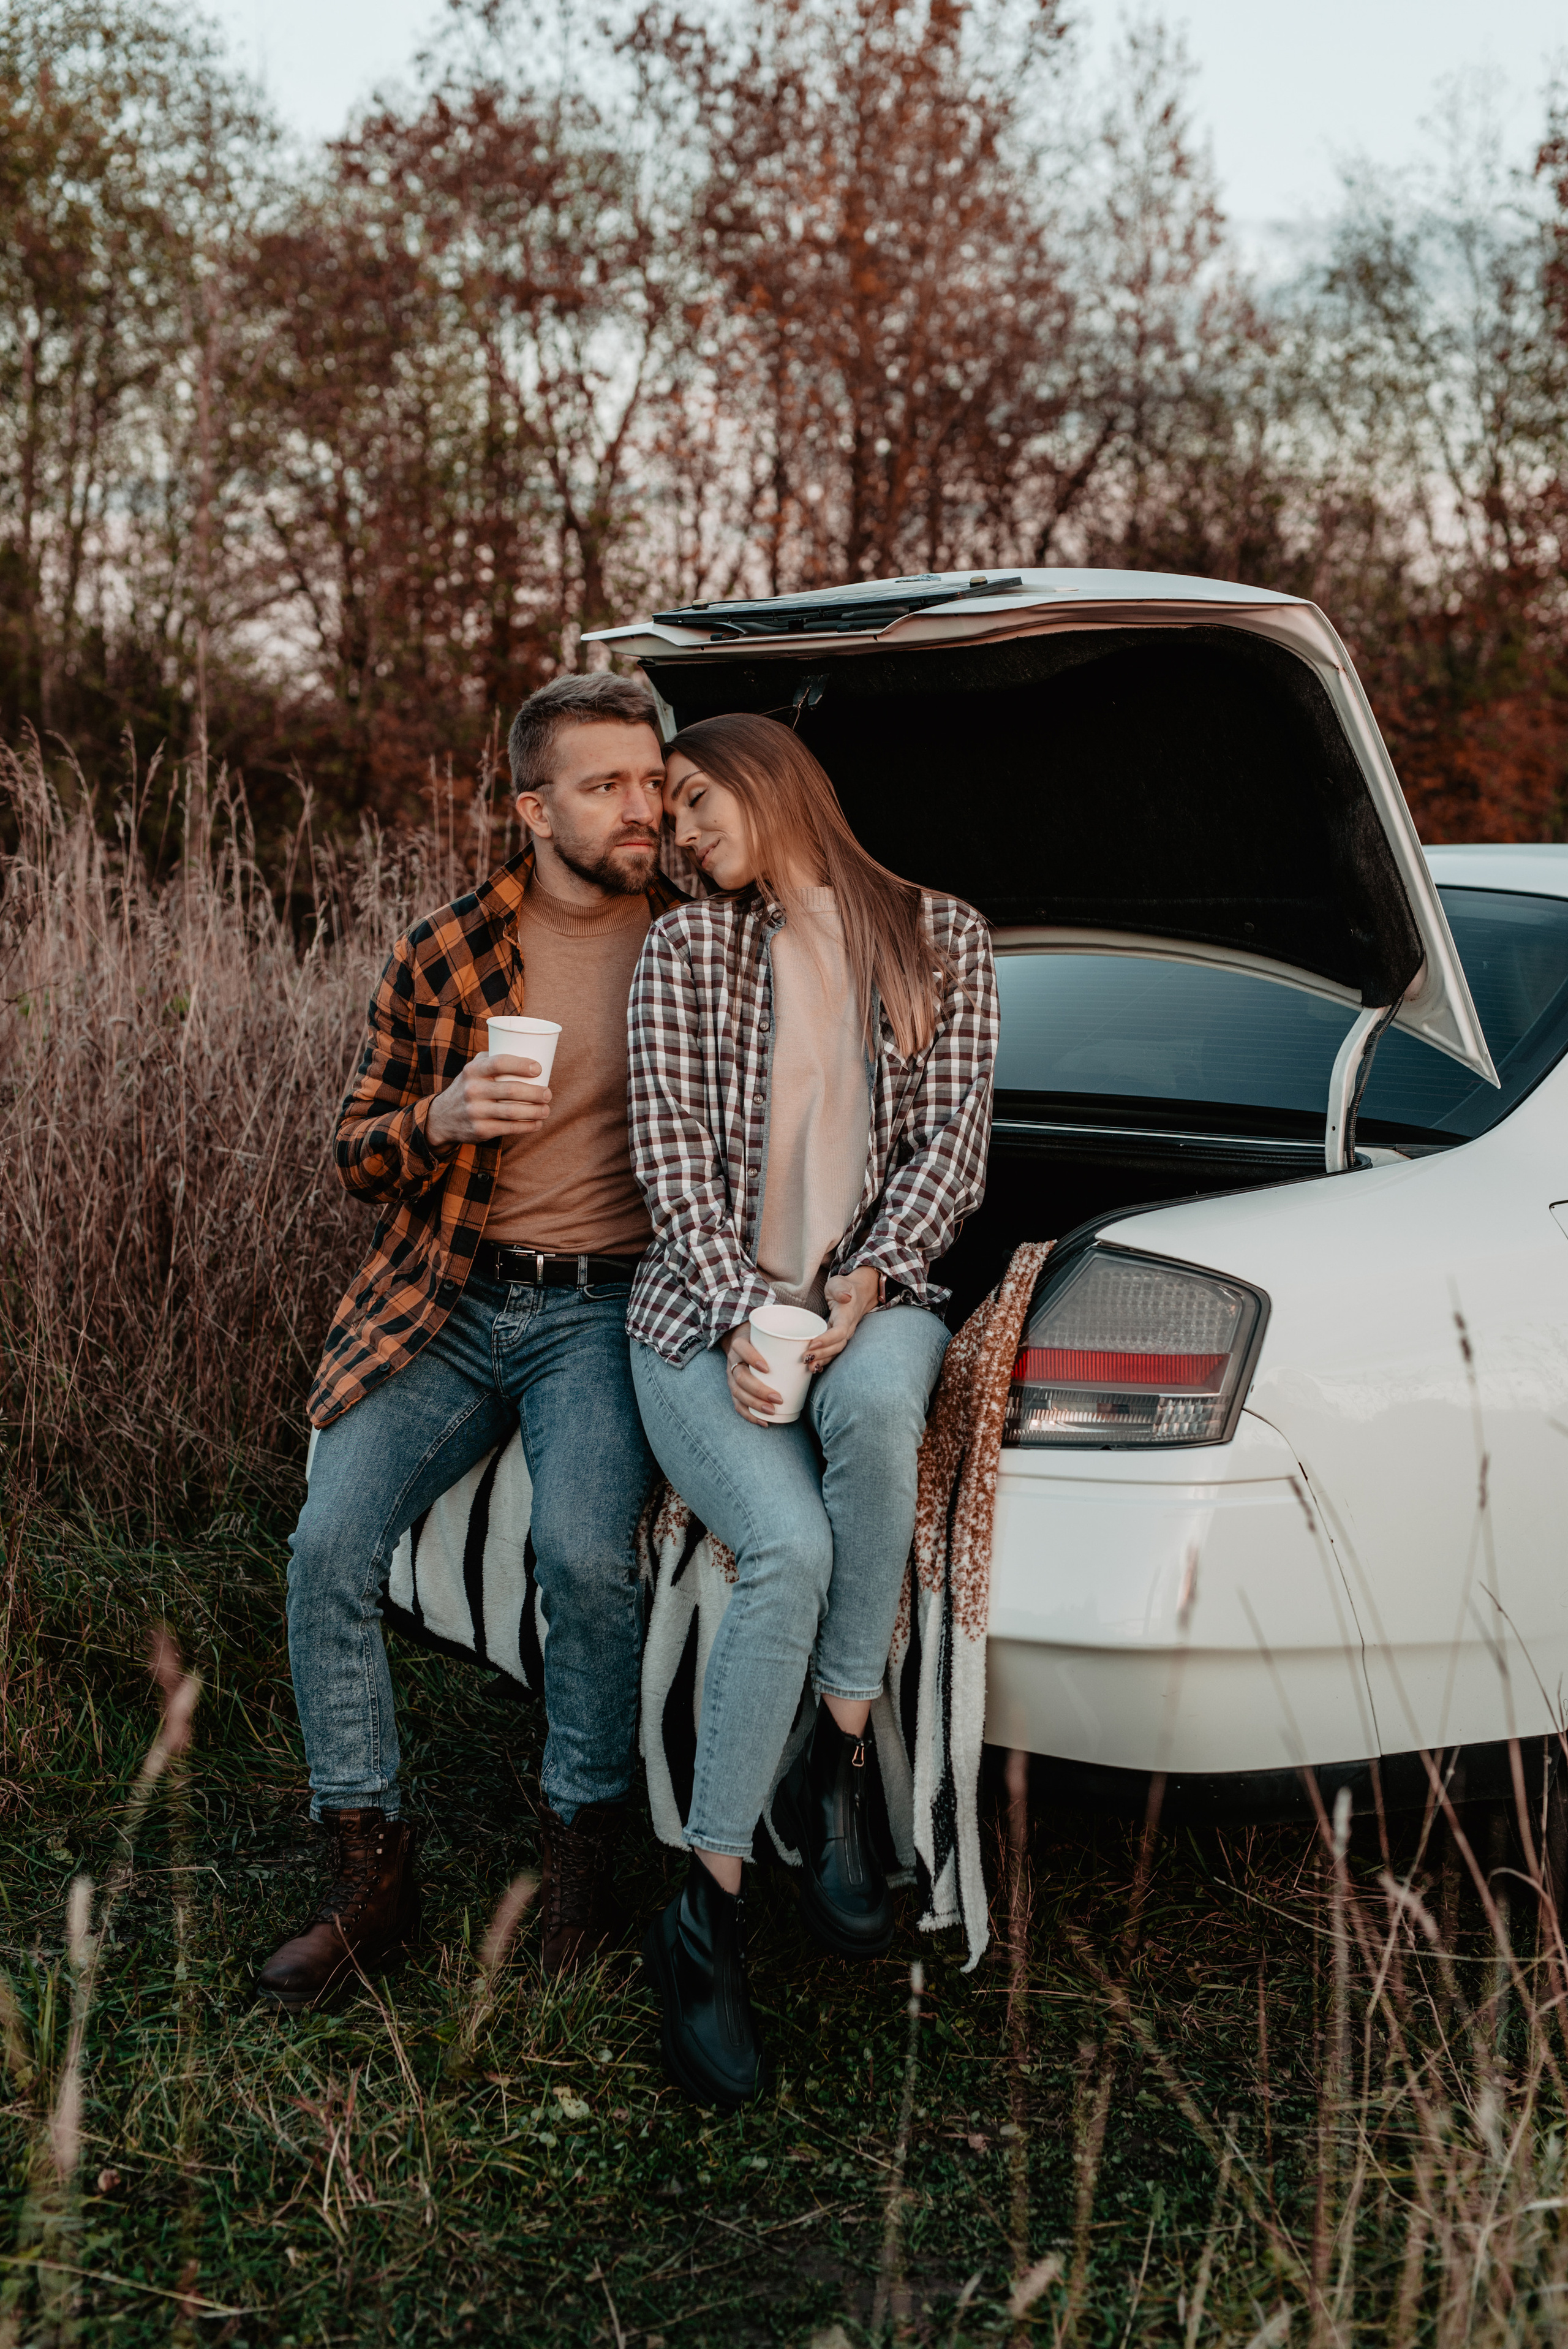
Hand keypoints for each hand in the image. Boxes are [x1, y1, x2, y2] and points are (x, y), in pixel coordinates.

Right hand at [427, 1053, 551, 1150]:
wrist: (442, 1118)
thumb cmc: (467, 1088)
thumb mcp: (471, 1070)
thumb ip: (491, 1058)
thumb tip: (523, 1047)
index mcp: (473, 1071)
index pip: (500, 1062)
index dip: (522, 1064)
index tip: (539, 1069)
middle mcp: (472, 1090)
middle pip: (512, 1090)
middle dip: (536, 1092)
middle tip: (548, 1093)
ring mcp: (476, 1112)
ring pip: (513, 1111)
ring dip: (536, 1111)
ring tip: (546, 1109)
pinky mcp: (480, 1130)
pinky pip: (509, 1128)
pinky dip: (528, 1126)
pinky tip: (537, 1123)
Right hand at [720, 1324, 783, 1423]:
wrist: (744, 1344)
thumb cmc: (764, 1341)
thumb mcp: (770, 1337)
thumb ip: (787, 1342)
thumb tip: (814, 1353)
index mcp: (740, 1344)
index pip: (742, 1349)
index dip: (751, 1358)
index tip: (767, 1368)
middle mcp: (733, 1361)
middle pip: (740, 1377)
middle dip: (758, 1390)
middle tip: (778, 1398)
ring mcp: (731, 1377)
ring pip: (738, 1393)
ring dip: (755, 1404)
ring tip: (772, 1411)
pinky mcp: (734, 1389)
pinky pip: (737, 1404)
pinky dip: (750, 1415)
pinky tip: (764, 1422)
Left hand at [802, 1266, 878, 1371]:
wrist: (857, 1293)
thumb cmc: (844, 1287)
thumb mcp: (840, 1283)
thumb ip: (840, 1289)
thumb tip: (846, 1297)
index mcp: (847, 1316)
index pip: (839, 1331)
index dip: (827, 1339)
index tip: (812, 1344)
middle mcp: (847, 1328)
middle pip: (837, 1346)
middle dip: (822, 1354)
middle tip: (805, 1358)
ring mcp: (843, 1335)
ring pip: (835, 1351)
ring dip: (822, 1360)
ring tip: (808, 1367)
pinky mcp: (837, 1338)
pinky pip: (832, 1351)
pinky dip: (824, 1360)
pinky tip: (813, 1367)